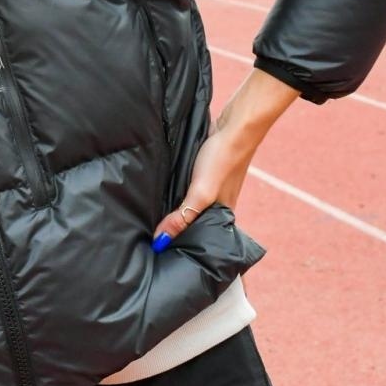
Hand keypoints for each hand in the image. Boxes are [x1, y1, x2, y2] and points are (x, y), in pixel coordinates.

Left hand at [152, 68, 296, 250]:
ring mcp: (211, 190)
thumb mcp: (200, 192)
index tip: (163, 258)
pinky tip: (162, 197)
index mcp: (222, 215)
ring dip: (174, 214)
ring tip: (151, 224)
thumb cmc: (221, 159)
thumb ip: (183, 216)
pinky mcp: (204, 175)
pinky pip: (188, 193)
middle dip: (177, 235)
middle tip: (151, 244)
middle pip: (194, 226)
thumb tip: (162, 240)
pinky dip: (176, 197)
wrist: (234, 127)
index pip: (203, 242)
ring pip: (190, 208)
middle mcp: (218, 206)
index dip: (186, 249)